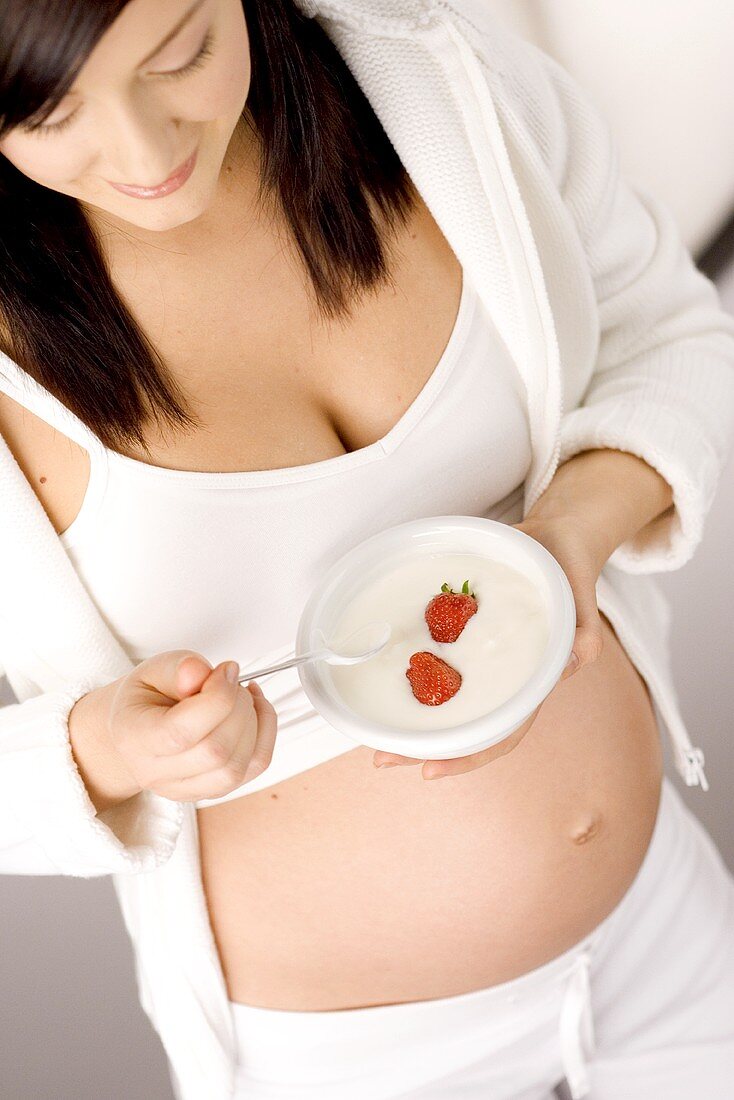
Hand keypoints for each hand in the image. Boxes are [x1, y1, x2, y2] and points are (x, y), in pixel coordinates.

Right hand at [72, 650, 277, 804]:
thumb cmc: (144, 701)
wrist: (135, 732)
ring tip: (243, 694)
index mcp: (136, 739)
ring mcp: (186, 788)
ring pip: (237, 767)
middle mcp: (158, 773)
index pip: (182, 732)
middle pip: (216, 752)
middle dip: (238, 707)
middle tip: (232, 681)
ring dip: (255, 722)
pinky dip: (265, 733)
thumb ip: (176, 668)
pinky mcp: (213, 790)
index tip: (227, 670)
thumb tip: (200, 673)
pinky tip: (256, 709)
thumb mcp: (151, 671)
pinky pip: (254, 768)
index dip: (218, 698)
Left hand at [372, 512, 605, 779]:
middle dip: (423, 749)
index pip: (503, 733)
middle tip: (381, 757)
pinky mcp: (461, 637)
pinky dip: (411, 676)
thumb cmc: (571, 571)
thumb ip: (585, 630)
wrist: (556, 541)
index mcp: (533, 682)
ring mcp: (479, 660)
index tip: (431, 770)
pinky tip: (385, 679)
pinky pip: (434, 662)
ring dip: (411, 721)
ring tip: (373, 735)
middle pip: (463, 729)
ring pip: (443, 703)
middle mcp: (503, 679)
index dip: (470, 755)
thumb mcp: (582, 596)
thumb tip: (579, 654)